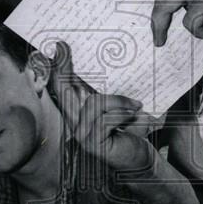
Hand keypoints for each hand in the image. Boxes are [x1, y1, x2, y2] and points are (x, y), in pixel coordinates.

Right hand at [49, 40, 158, 172]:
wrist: (142, 158)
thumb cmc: (132, 131)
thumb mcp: (120, 107)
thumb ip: (110, 92)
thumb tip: (109, 60)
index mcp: (80, 113)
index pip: (64, 88)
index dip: (60, 68)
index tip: (60, 46)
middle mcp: (75, 123)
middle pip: (64, 91)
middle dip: (63, 68)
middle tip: (64, 47)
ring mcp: (81, 134)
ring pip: (94, 103)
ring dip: (119, 102)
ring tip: (136, 106)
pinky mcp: (93, 143)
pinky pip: (106, 118)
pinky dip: (123, 113)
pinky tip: (134, 114)